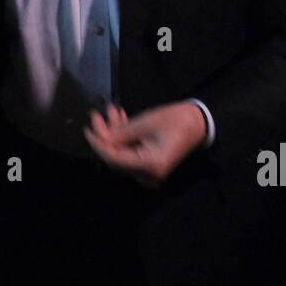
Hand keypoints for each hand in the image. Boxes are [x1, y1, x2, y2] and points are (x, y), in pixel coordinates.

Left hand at [84, 101, 206, 187]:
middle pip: (117, 157)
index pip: (114, 159)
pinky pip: (131, 153)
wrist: (198, 123)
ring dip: (115, 133)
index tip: (87, 129)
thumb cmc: (175, 120)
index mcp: (150, 165)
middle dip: (106, 135)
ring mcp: (149, 172)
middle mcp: (148, 174)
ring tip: (111, 111)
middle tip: (96, 114)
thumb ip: (120, 133)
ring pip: (122, 153)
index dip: (98, 144)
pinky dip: (124, 138)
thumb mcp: (145, 123)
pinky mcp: (149, 165)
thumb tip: (99, 137)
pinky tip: (120, 118)